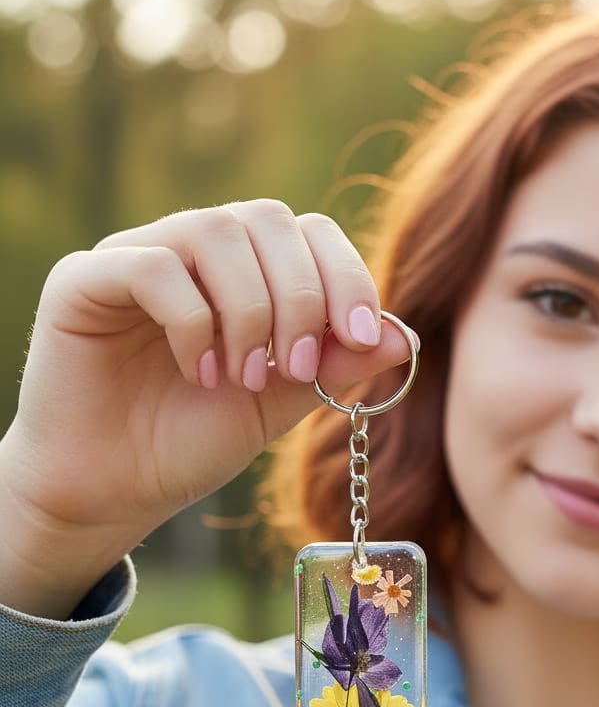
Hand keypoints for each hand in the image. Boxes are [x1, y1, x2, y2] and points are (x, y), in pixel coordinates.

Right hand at [0, 200, 412, 611]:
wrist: (118, 487)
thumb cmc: (196, 439)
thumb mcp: (282, 403)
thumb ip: (336, 366)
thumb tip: (405, 335)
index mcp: (247, 270)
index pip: (310, 232)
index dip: (346, 276)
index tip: (361, 338)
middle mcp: (195, 250)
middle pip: (269, 219)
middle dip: (301, 297)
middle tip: (296, 369)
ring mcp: (138, 255)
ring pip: (215, 231)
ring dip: (249, 311)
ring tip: (244, 377)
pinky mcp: (85, 278)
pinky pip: (153, 266)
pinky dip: (192, 321)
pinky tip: (198, 372)